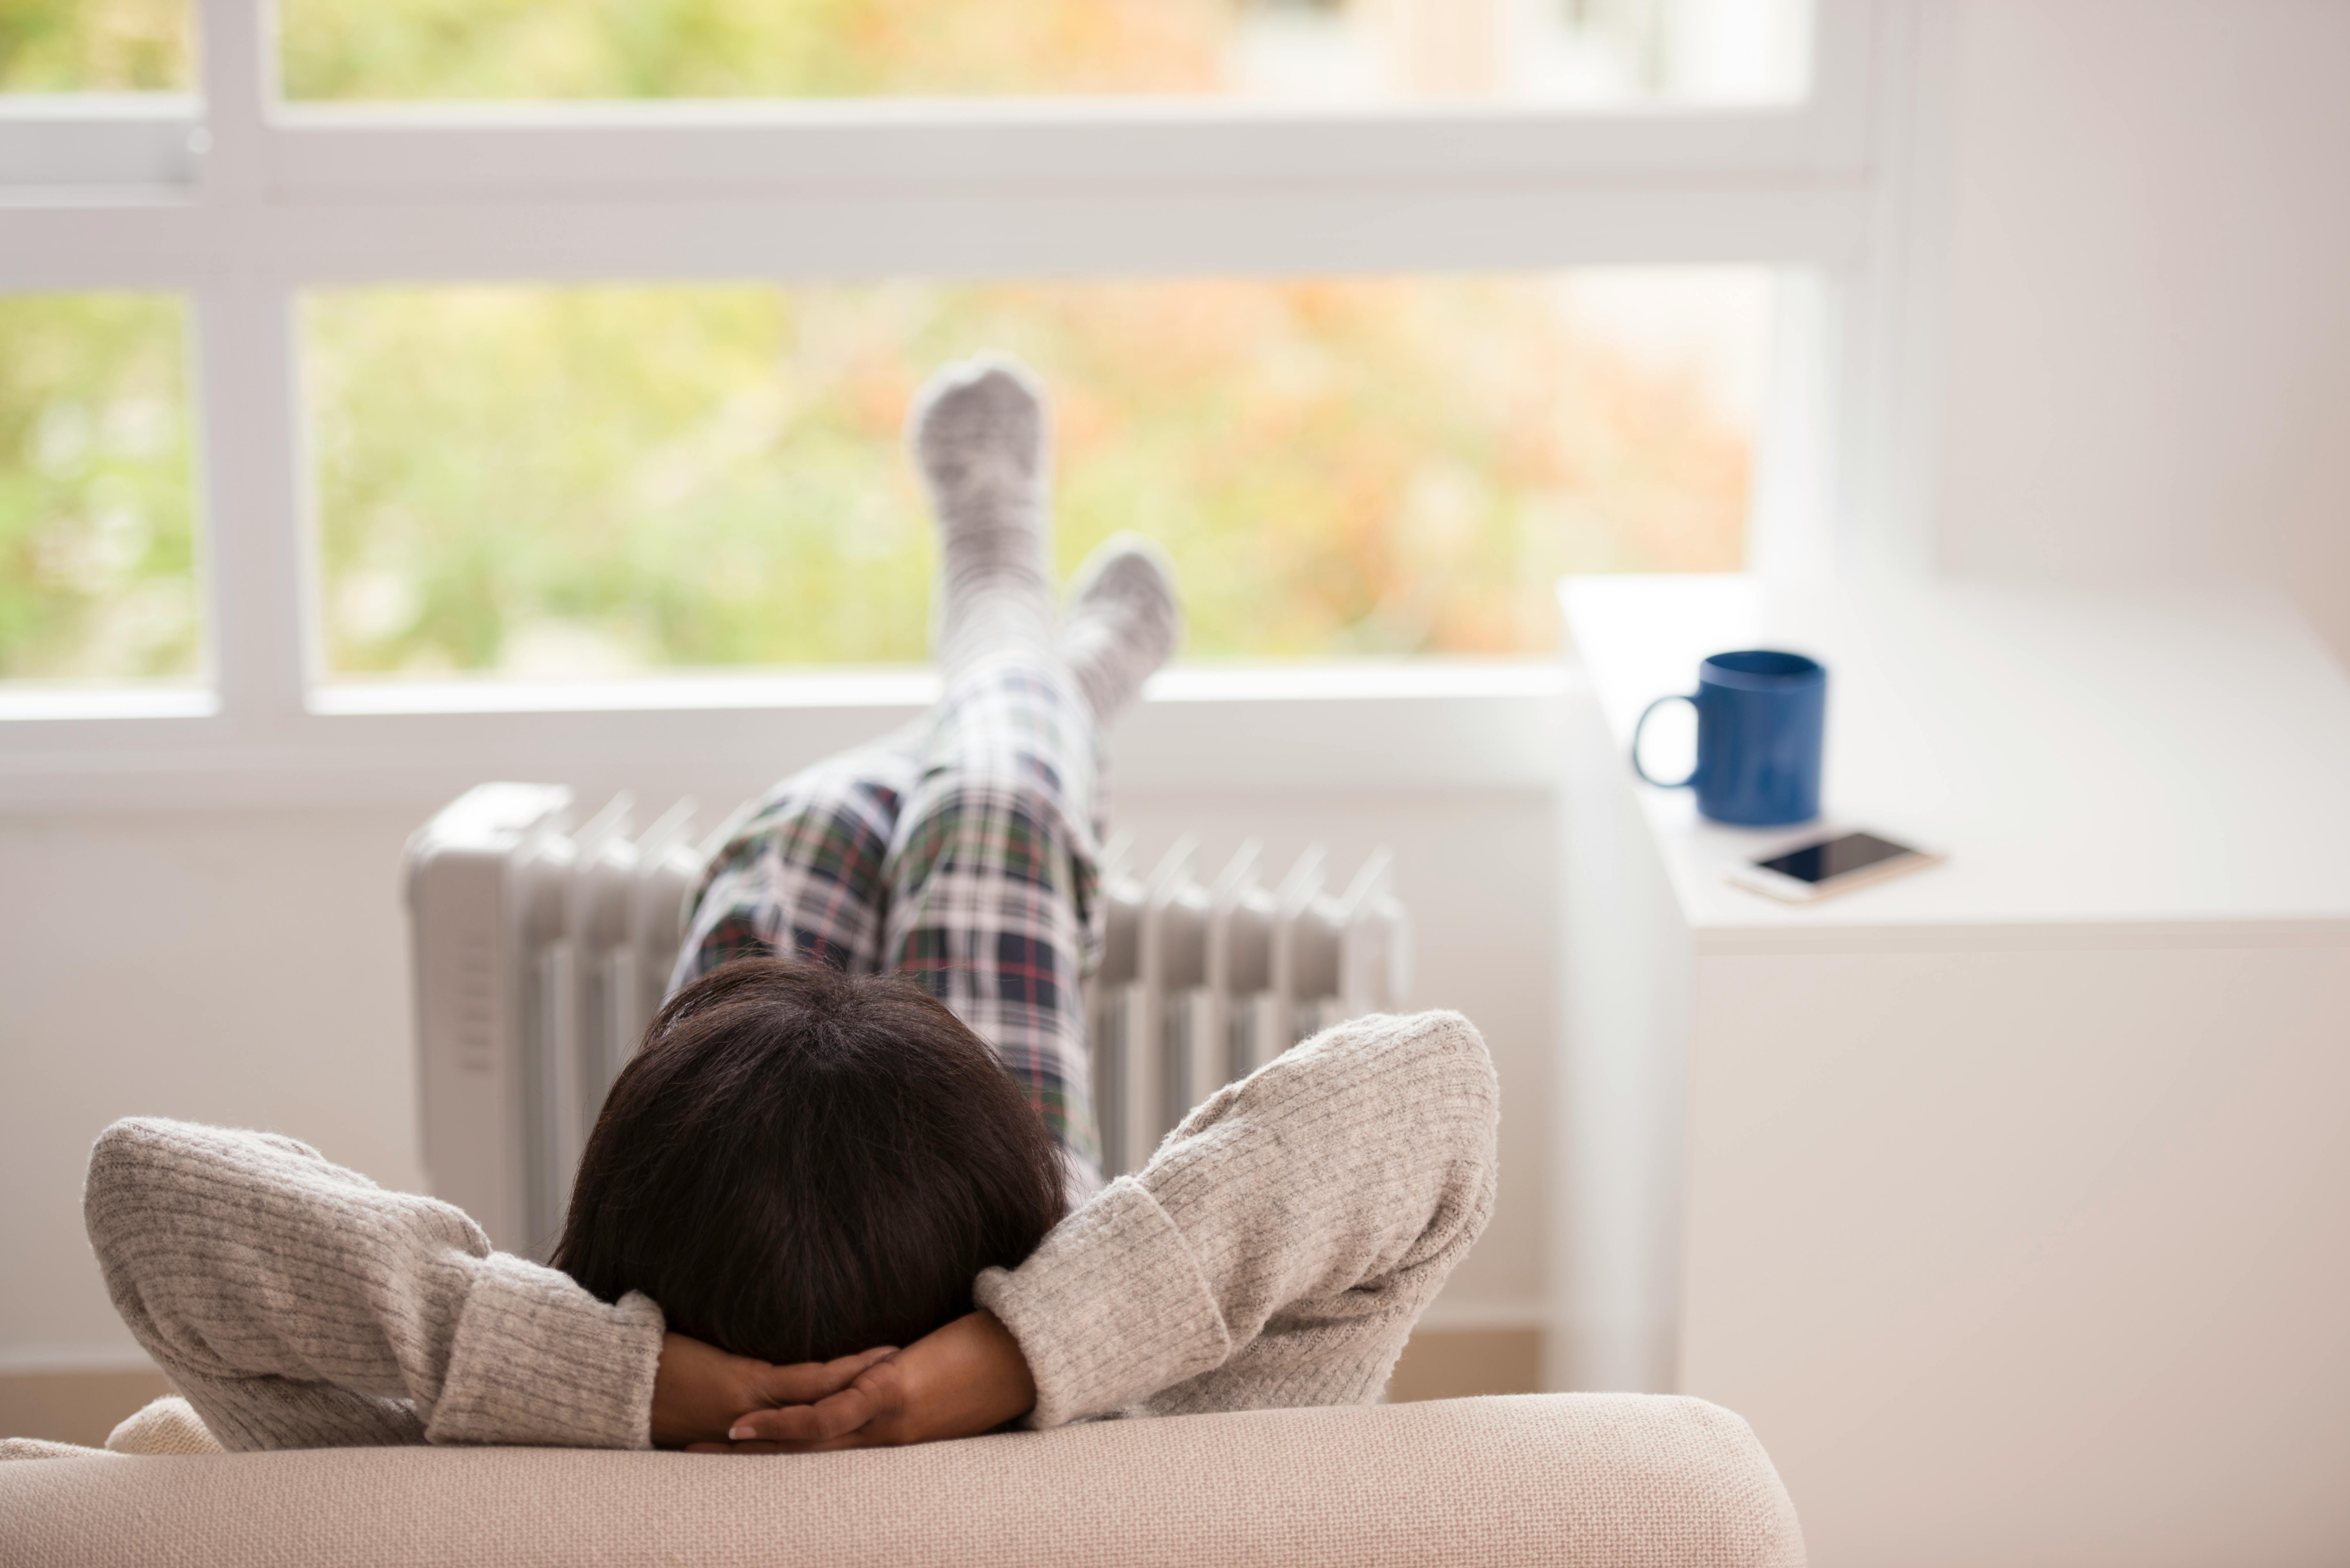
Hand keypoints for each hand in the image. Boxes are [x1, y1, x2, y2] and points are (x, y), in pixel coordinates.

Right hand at [688, 1310, 1035, 1452]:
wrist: (1028, 1355)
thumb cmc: (988, 1363)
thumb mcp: (940, 1384)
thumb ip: (907, 1387)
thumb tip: (885, 1375)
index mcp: (894, 1437)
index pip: (831, 1457)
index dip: (784, 1461)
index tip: (741, 1461)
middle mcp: (885, 1441)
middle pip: (808, 1462)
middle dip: (752, 1467)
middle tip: (698, 1466)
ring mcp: (885, 1421)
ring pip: (809, 1447)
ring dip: (756, 1451)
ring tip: (709, 1448)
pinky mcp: (890, 1395)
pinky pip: (826, 1416)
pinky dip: (785, 1425)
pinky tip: (748, 1425)